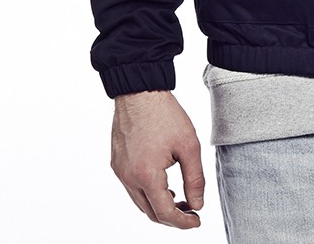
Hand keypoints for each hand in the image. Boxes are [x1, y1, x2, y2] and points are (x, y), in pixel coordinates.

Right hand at [111, 90, 204, 228]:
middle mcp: (129, 178)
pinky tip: (162, 183)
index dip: (183, 222)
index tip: (197, 221)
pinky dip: (148, 192)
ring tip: (179, 197)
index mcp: (147, 175)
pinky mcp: (117, 163)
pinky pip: (132, 188)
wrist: (139, 91)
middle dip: (172, 217)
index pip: (165, 213)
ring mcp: (120, 171)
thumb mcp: (189, 145)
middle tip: (190, 211)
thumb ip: (195, 179)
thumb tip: (197, 204)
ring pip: (140, 202)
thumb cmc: (165, 114)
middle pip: (150, 212)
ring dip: (159, 205)